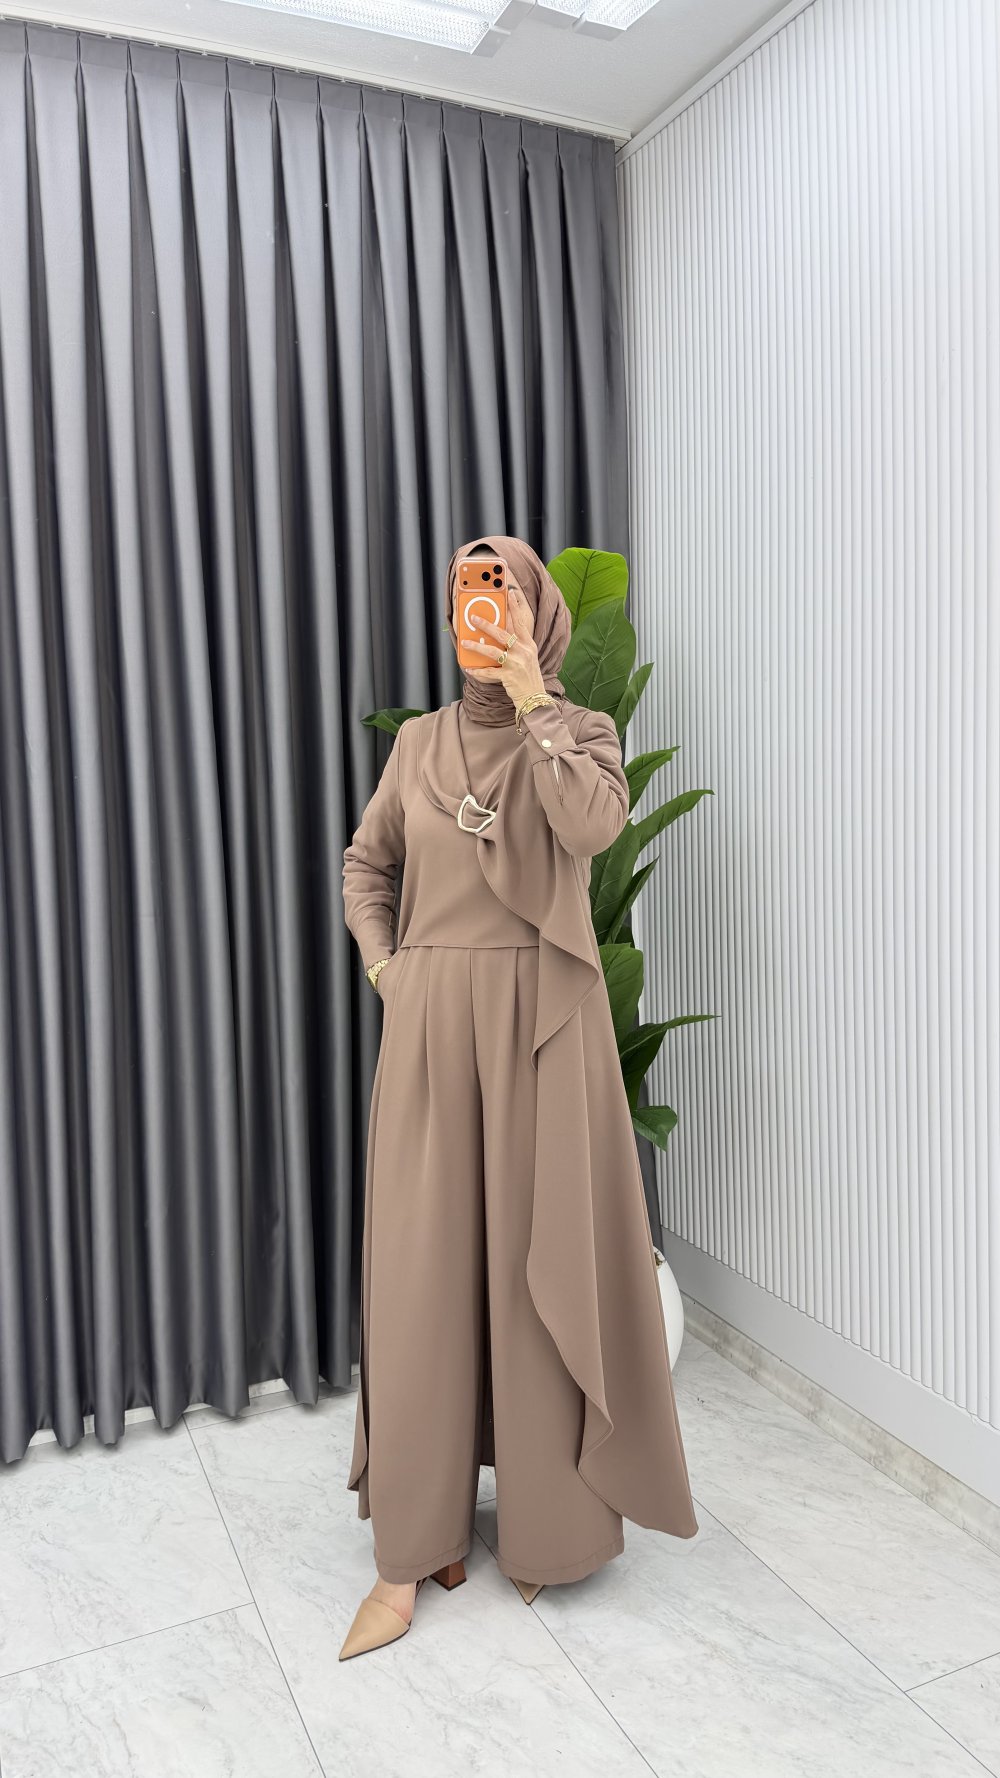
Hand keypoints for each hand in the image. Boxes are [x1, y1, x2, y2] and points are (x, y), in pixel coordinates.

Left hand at [463, 575, 546, 712]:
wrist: (534, 698)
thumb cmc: (529, 676)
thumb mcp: (528, 657)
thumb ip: (517, 645)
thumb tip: (499, 634)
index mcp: (529, 645)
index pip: (521, 623)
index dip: (515, 608)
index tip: (510, 594)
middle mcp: (523, 652)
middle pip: (502, 634)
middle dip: (486, 625)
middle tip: (473, 618)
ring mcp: (515, 664)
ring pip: (492, 651)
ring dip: (476, 646)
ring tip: (464, 642)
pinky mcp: (508, 676)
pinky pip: (489, 672)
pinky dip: (478, 671)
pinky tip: (470, 669)